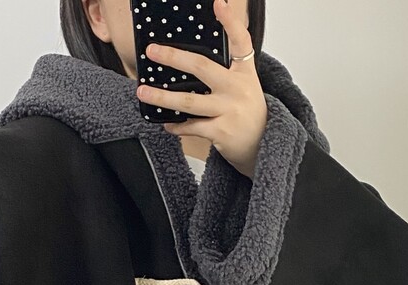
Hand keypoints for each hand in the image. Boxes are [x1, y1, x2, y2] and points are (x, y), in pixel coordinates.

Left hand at [136, 0, 267, 179]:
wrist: (263, 146)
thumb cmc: (247, 114)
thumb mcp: (243, 87)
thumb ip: (224, 73)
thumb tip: (188, 63)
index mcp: (244, 73)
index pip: (240, 42)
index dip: (230, 22)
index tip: (218, 4)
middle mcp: (238, 89)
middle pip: (202, 67)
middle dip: (174, 57)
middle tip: (152, 51)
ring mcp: (229, 110)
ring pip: (189, 101)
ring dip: (163, 98)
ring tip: (143, 93)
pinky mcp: (222, 132)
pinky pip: (192, 127)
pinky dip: (176, 126)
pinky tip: (166, 123)